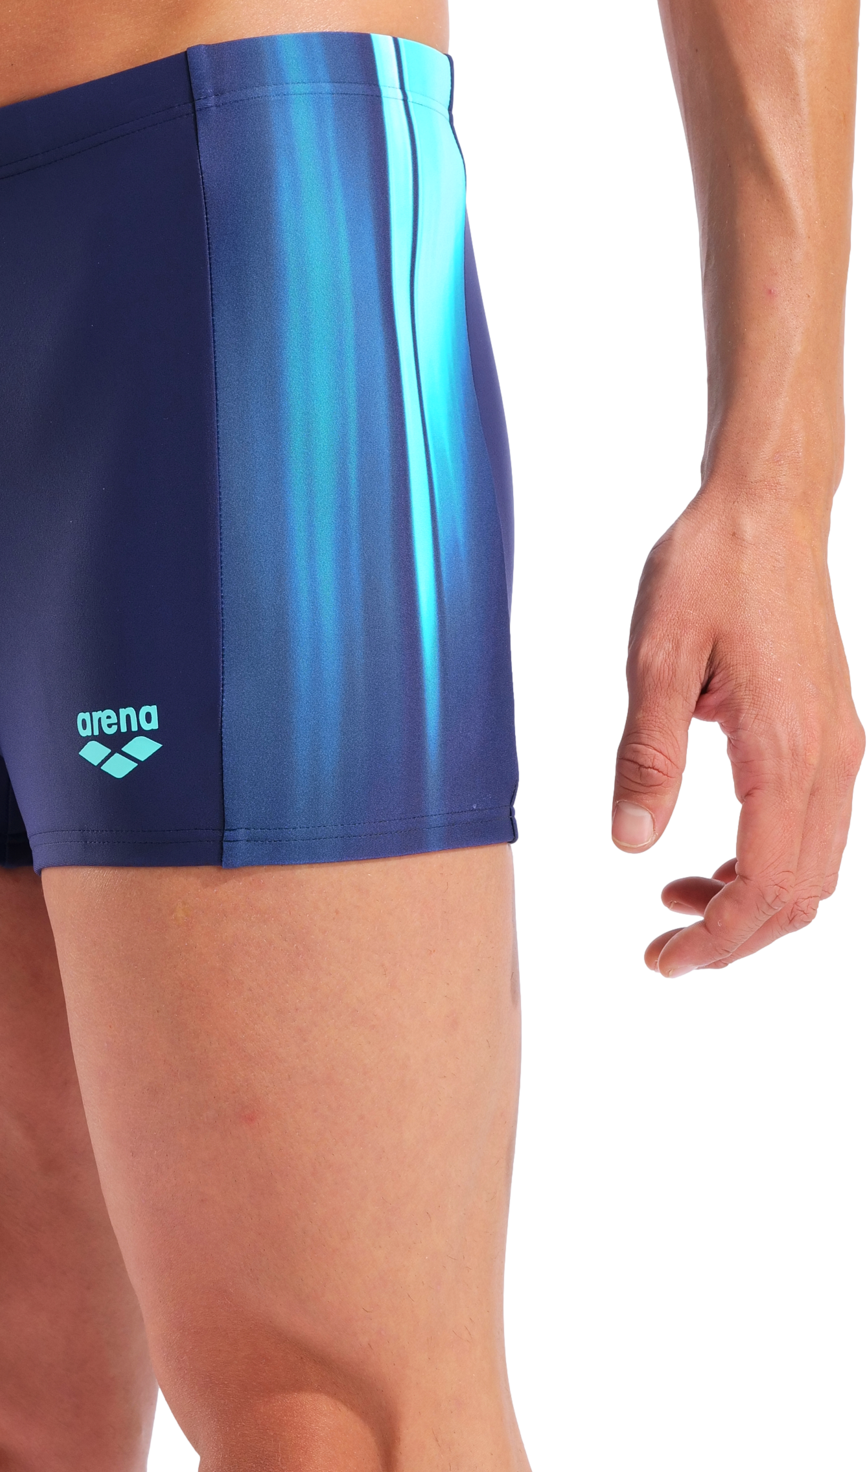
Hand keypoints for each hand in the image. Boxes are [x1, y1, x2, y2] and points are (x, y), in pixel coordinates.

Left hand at [607, 487, 862, 978]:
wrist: (768, 509)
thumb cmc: (709, 570)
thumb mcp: (656, 657)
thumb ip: (646, 756)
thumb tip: (630, 843)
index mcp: (785, 751)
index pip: (764, 887)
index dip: (716, 940)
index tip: (661, 961)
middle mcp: (829, 759)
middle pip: (803, 895)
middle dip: (737, 938)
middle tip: (666, 952)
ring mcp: (840, 746)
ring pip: (817, 868)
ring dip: (754, 902)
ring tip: (679, 900)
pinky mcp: (834, 730)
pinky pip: (816, 828)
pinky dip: (770, 862)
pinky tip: (711, 850)